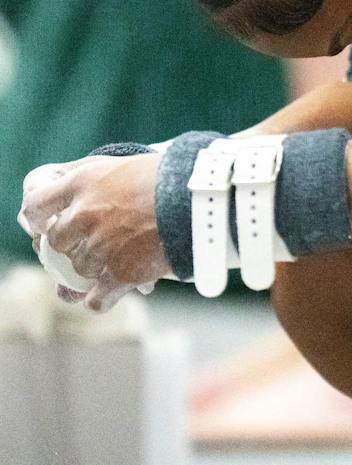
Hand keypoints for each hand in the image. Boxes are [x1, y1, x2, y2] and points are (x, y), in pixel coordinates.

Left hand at [20, 155, 168, 312]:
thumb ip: (92, 178)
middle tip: (91, 243)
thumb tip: (70, 193)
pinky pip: (95, 299)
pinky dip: (100, 299)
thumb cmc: (172, 176)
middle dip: (70, 244)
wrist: (204, 198)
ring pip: (77, 271)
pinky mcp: (120, 274)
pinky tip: (109, 293)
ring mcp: (100, 247)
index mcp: (82, 183)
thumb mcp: (124, 165)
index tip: (48, 223)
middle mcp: (84, 215)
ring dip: (92, 270)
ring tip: (114, 263)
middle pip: (57, 242)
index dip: (38, 218)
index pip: (35, 206)